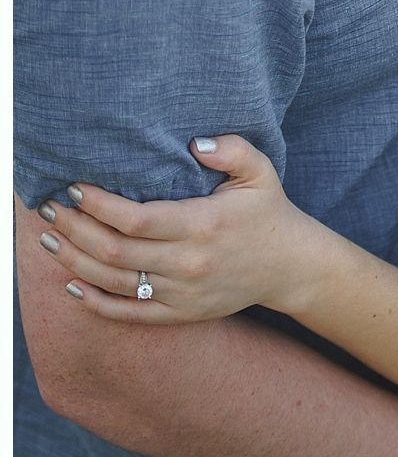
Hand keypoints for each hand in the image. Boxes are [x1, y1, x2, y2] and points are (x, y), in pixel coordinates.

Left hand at [35, 135, 314, 321]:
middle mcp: (188, 263)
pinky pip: (129, 313)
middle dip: (74, 228)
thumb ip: (231, 150)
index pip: (136, 218)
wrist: (290, 267)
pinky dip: (95, 302)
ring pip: (114, 282)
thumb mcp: (260, 171)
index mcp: (203, 224)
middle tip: (48, 208)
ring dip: (74, 260)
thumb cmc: (268, 211)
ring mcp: (182, 293)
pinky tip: (71, 283)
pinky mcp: (180, 313)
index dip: (99, 205)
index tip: (74, 187)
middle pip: (115, 251)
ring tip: (49, 238)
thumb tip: (194, 143)